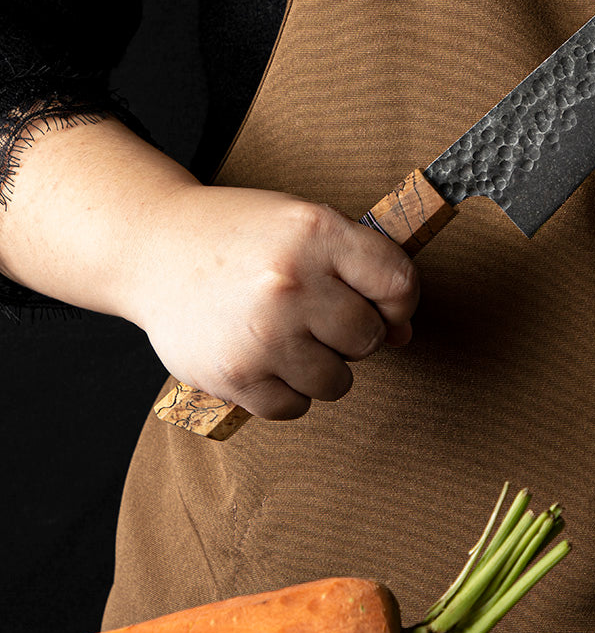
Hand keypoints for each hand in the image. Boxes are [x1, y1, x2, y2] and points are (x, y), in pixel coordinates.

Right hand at [123, 184, 418, 419]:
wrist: (154, 247)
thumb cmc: (242, 235)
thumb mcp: (306, 225)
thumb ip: (362, 270)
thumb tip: (402, 335)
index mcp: (318, 232)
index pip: (399, 284)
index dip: (400, 301)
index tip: (383, 305)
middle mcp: (292, 282)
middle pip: (369, 337)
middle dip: (355, 333)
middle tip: (322, 317)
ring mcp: (263, 332)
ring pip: (337, 381)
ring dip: (324, 367)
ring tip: (292, 337)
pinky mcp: (235, 375)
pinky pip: (294, 407)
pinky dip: (288, 391)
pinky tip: (268, 358)